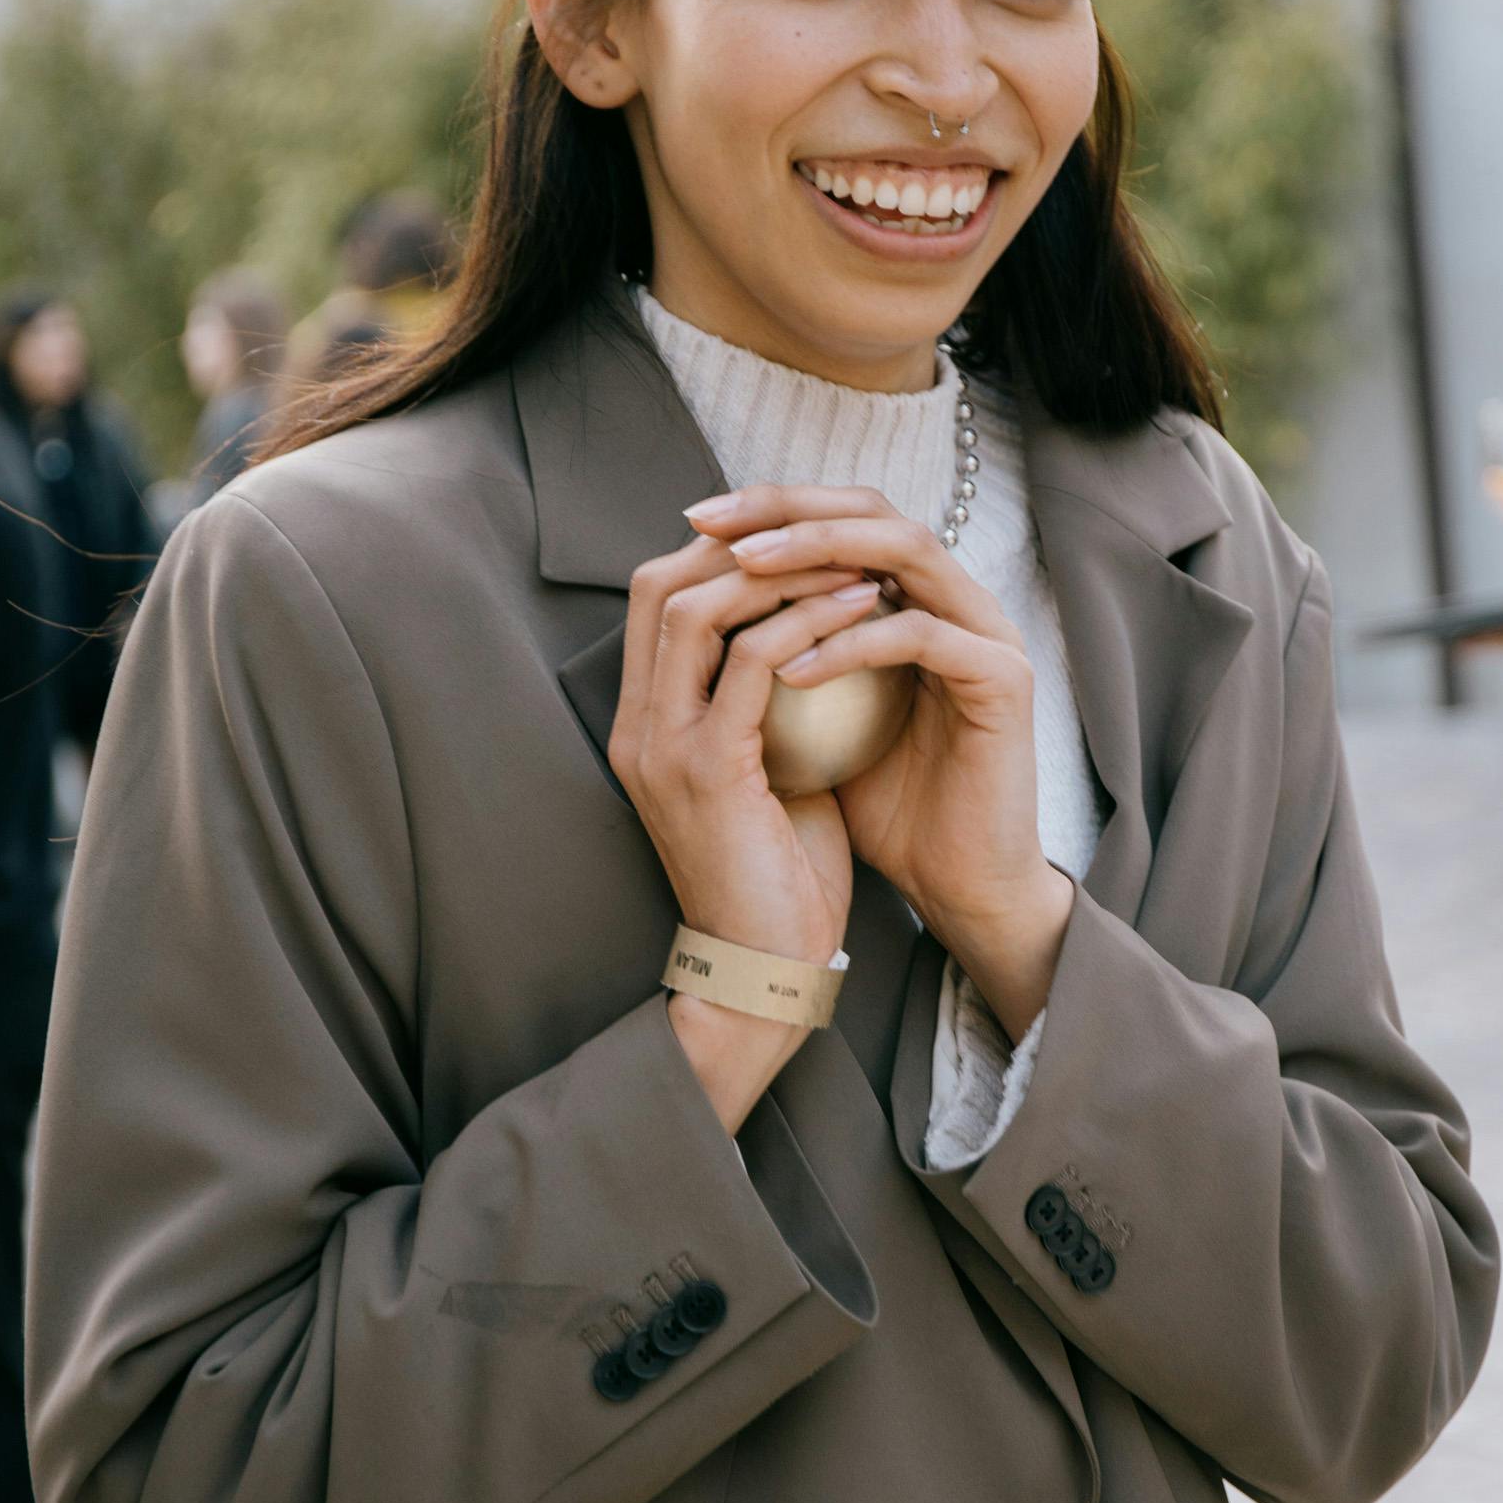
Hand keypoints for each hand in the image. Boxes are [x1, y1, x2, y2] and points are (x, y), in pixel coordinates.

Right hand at [613, 528, 884, 1124]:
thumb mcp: (763, 777)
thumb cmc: (776, 879)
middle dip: (742, 543)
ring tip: (853, 558)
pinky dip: (809, 623)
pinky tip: (865, 610)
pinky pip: (753, 663)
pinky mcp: (708, 770)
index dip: (719, 555)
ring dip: (780, 572)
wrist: (765, 971)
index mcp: (642, 726)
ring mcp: (663, 747)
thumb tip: (813, 642)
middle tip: (825, 532)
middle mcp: (637, 728)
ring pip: (698, 609)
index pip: (655, 600)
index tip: (801, 544)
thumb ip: (765, 710)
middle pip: (659, 584)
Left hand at [685, 485, 1072, 1031]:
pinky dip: (851, 644)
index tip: (695, 519)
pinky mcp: (1003, 677)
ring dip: (818, 554)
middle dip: (788, 507)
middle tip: (716, 523)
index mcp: (914, 597)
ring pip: (904, 550)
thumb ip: (773, 655)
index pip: (842, 517)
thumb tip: (684, 607)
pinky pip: (920, 635)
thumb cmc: (879, 808)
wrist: (955, 883)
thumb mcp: (809, 720)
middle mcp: (956, 599)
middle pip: (873, 509)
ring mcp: (987, 631)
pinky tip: (790, 668)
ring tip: (746, 571)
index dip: (770, 506)